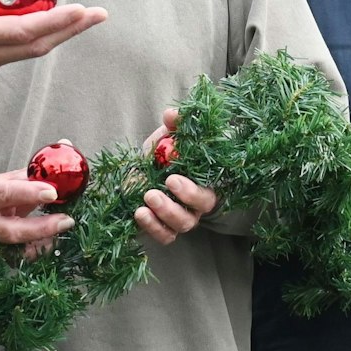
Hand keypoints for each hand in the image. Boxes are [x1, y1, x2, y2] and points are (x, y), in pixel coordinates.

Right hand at [0, 0, 107, 94]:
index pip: (24, 32)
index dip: (57, 22)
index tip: (83, 11)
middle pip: (37, 45)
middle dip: (70, 29)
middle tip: (99, 14)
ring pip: (29, 51)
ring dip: (57, 35)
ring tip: (82, 19)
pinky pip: (15, 53)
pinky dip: (37, 39)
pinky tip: (48, 27)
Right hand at [0, 171, 72, 258]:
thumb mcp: (9, 179)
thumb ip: (36, 169)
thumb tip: (65, 144)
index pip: (8, 193)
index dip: (30, 193)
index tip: (53, 192)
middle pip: (14, 231)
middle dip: (42, 227)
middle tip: (67, 220)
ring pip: (20, 249)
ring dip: (44, 241)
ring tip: (63, 228)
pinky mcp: (2, 255)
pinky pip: (23, 258)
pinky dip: (40, 251)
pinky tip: (52, 242)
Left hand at [136, 110, 218, 244]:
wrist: (139, 174)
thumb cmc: (161, 156)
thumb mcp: (166, 138)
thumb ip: (173, 126)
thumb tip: (171, 114)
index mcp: (204, 180)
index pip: (211, 186)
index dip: (195, 187)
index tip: (173, 176)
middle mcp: (196, 204)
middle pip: (200, 208)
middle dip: (184, 198)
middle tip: (166, 183)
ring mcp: (180, 219)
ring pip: (182, 225)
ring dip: (165, 213)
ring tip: (147, 196)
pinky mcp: (163, 229)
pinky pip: (164, 236)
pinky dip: (152, 227)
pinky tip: (139, 213)